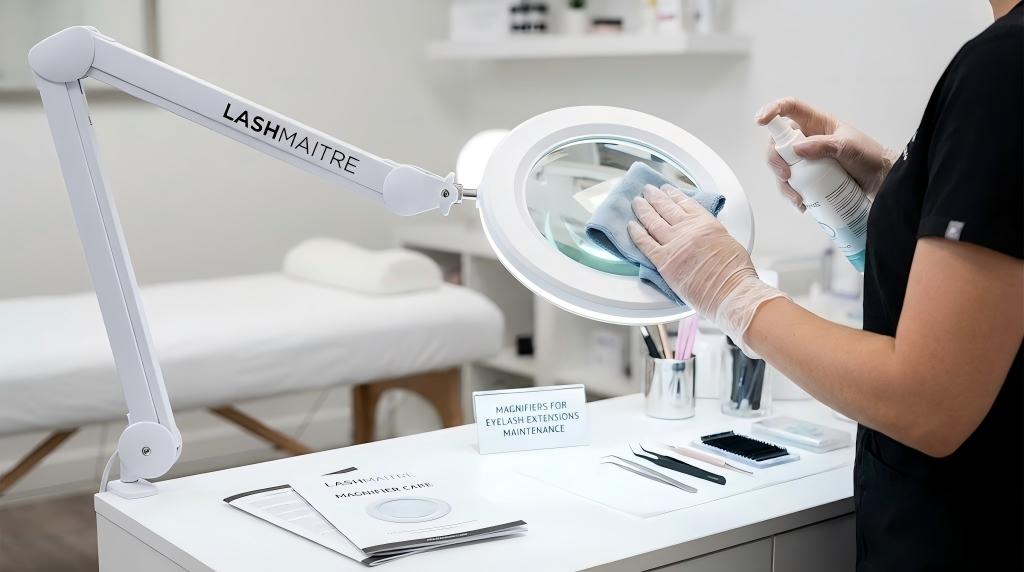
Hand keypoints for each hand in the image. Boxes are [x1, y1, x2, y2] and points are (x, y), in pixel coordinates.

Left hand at [628, 184, 787, 354]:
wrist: (730, 290)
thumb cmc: (735, 272)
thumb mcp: (728, 241)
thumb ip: (711, 234)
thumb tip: (703, 234)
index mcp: (706, 222)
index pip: (685, 203)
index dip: (673, 195)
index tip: (667, 189)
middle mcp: (688, 229)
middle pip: (666, 208)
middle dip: (655, 197)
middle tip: (647, 190)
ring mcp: (674, 244)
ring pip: (653, 221)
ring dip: (643, 209)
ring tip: (636, 202)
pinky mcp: (663, 261)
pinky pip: (645, 243)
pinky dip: (636, 233)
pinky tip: (630, 225)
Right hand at [755, 97, 898, 210]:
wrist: (881, 180)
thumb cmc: (869, 156)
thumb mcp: (847, 147)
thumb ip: (822, 145)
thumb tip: (796, 149)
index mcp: (816, 123)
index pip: (789, 109)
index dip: (772, 111)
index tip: (760, 121)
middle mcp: (807, 139)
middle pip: (777, 144)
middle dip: (775, 161)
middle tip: (785, 176)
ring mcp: (806, 159)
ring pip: (781, 167)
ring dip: (783, 184)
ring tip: (797, 198)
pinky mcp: (809, 177)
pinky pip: (792, 184)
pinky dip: (792, 195)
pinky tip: (801, 204)